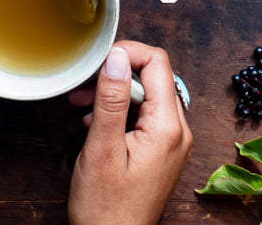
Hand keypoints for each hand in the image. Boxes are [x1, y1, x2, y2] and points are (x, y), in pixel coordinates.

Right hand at [68, 41, 191, 224]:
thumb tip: (117, 56)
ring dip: (116, 93)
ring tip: (83, 104)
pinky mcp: (161, 152)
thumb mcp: (102, 148)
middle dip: (117, 75)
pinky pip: (145, 116)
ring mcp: (171, 143)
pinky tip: (95, 122)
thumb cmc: (105, 210)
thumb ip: (112, 99)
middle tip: (84, 86)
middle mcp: (177, 132)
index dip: (128, 53)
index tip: (99, 60)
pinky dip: (121, 112)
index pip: (157, 63)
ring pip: (147, 96)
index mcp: (168, 127)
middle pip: (153, 77)